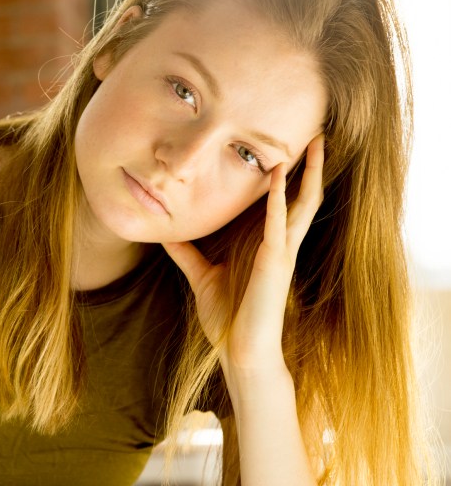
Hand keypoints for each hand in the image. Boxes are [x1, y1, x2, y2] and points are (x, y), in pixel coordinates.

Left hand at [163, 135, 324, 399]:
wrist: (240, 352)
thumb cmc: (228, 319)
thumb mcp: (201, 276)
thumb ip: (188, 254)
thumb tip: (166, 234)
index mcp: (268, 246)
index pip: (285, 204)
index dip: (291, 177)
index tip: (289, 148)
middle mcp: (281, 245)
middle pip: (304, 196)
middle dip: (312, 165)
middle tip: (318, 133)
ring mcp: (282, 253)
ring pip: (304, 204)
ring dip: (309, 171)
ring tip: (316, 141)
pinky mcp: (275, 262)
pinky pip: (279, 224)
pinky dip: (278, 198)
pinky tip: (277, 175)